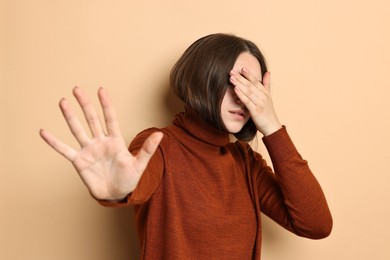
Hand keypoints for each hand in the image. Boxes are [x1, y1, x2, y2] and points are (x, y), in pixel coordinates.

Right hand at [40, 87, 162, 199]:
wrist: (116, 194)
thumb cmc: (130, 179)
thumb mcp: (140, 165)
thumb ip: (148, 149)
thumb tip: (161, 134)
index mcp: (115, 141)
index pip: (110, 118)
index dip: (106, 105)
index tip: (101, 90)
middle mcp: (100, 142)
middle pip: (91, 119)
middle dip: (85, 104)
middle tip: (77, 89)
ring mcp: (89, 150)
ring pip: (77, 130)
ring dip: (70, 116)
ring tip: (62, 102)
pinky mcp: (79, 161)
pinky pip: (64, 150)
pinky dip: (54, 142)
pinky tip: (43, 132)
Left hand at [229, 68, 281, 135]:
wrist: (272, 127)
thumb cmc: (268, 113)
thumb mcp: (268, 97)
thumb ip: (267, 84)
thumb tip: (268, 72)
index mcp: (265, 93)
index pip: (256, 81)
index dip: (249, 74)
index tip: (242, 68)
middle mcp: (263, 97)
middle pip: (250, 85)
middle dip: (241, 78)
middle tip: (232, 71)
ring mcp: (260, 103)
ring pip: (248, 91)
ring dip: (239, 84)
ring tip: (231, 78)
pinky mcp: (256, 111)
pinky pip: (247, 101)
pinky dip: (241, 94)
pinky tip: (235, 89)